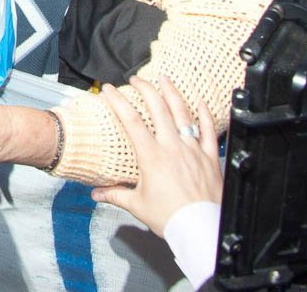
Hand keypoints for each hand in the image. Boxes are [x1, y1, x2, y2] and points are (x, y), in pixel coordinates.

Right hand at [90, 77, 221, 237]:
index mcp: (151, 156)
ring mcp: (192, 149)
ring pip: (182, 113)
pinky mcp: (209, 157)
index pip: (130, 120)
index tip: (108, 89)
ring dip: (172, 93)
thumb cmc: (170, 218)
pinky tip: (199, 102)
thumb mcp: (137, 205)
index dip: (117, 101)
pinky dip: (204, 114)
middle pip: (157, 108)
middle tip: (136, 79)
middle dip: (145, 88)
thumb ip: (116, 195)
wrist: (199, 228)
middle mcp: (172, 147)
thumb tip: (97, 195)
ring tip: (165, 79)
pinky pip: (208, 130)